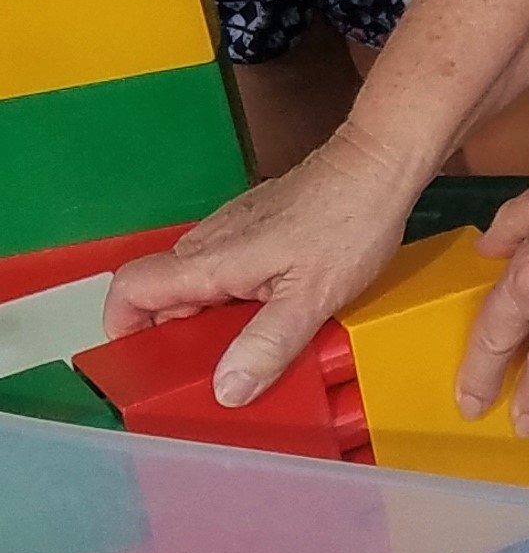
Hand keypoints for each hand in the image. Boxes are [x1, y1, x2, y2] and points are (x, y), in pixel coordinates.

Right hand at [102, 123, 421, 407]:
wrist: (380, 163)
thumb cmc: (350, 219)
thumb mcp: (311, 295)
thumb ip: (267, 343)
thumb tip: (227, 388)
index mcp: (210, 259)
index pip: (130, 288)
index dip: (124, 326)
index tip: (144, 360)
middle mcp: (211, 241)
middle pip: (161, 292)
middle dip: (174, 334)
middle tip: (208, 368)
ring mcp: (234, 230)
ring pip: (196, 282)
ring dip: (209, 318)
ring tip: (247, 348)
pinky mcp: (259, 226)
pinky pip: (227, 268)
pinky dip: (236, 297)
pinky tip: (273, 312)